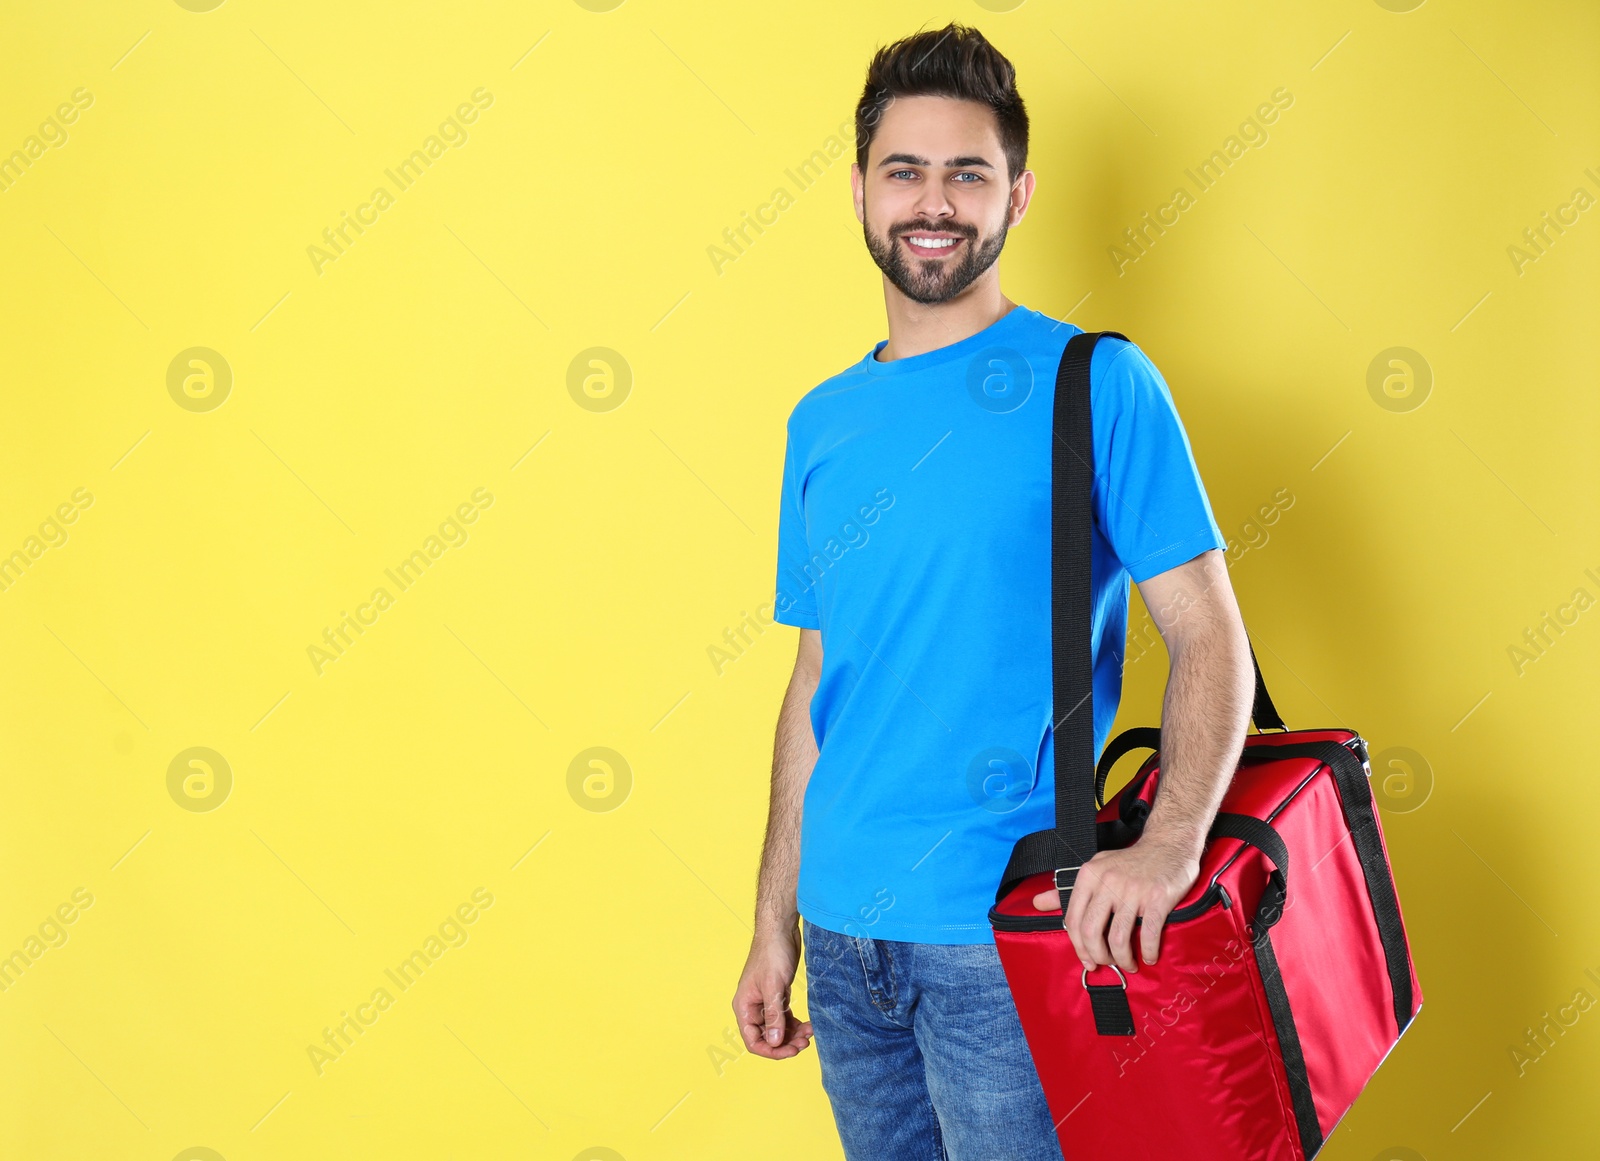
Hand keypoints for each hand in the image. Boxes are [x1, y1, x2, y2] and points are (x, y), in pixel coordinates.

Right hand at [733, 924, 813, 1058]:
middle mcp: (753, 1007)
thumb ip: (773, 1015)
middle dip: (786, 1042)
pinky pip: (784, 1017)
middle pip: (767, 1037)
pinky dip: (795, 1024)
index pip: (753, 1040)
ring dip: (793, 1034)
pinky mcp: (777, 995)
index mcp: (744, 1007)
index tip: (791, 1050)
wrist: (780, 930)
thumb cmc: (772, 954)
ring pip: (778, 1028)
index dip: (771, 1050)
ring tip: (810, 1033)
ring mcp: (765, 1002)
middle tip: (805, 1042)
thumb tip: (774, 1042)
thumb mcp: (774, 986)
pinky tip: (808, 1025)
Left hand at [1030, 835, 1201, 973]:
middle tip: (1107, 963)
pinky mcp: (1158, 898)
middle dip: (1098, 956)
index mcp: (1089, 875)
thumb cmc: (1130, 862)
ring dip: (1123, 959)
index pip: (1072, 919)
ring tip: (1129, 964)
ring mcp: (1133, 890)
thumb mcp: (1095, 868)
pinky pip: (1149, 934)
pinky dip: (1147, 952)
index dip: (1078, 946)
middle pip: (1091, 932)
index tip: (1087, 960)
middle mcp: (1107, 881)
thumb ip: (1067, 889)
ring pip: (1118, 938)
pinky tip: (1148, 957)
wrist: (1168, 844)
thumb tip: (1037, 904)